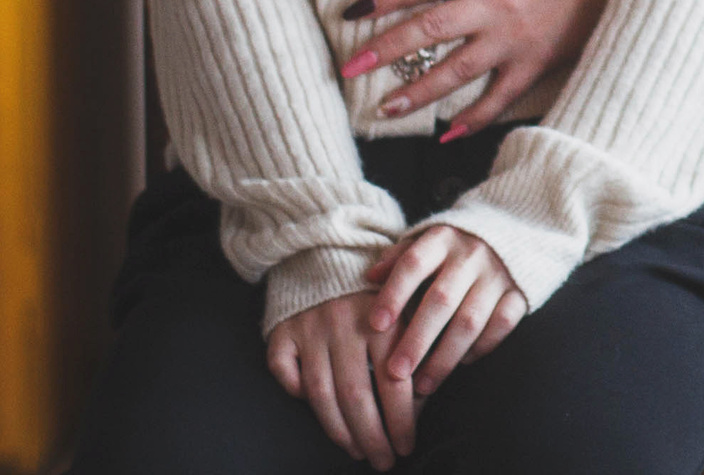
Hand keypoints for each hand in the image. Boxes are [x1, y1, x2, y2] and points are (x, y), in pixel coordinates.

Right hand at [266, 288, 421, 467]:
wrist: (331, 249)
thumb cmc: (378, 290)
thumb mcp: (406, 307)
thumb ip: (415, 348)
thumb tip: (421, 402)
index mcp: (383, 319)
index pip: (394, 382)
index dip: (401, 420)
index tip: (407, 445)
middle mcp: (344, 324)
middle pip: (356, 395)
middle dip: (372, 436)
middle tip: (383, 461)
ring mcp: (310, 327)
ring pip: (320, 393)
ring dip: (339, 429)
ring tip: (357, 450)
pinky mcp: (282, 330)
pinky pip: (283, 371)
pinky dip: (295, 393)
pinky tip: (315, 409)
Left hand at [336, 0, 628, 136]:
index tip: (352, 14)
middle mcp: (497, 3)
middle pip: (431, 28)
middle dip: (385, 49)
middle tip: (349, 68)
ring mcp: (516, 39)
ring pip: (458, 69)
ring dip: (419, 90)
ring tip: (384, 107)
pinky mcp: (535, 65)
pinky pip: (500, 97)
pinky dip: (474, 118)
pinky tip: (447, 134)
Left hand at [362, 225, 528, 396]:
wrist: (515, 227)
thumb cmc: (457, 244)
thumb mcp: (428, 239)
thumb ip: (400, 257)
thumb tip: (370, 277)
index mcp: (442, 238)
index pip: (413, 264)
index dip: (393, 294)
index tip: (375, 326)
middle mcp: (471, 254)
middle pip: (441, 300)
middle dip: (417, 339)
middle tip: (396, 373)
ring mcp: (498, 274)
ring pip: (470, 321)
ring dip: (445, 357)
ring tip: (423, 385)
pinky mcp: (520, 292)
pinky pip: (501, 325)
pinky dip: (482, 347)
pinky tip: (462, 363)